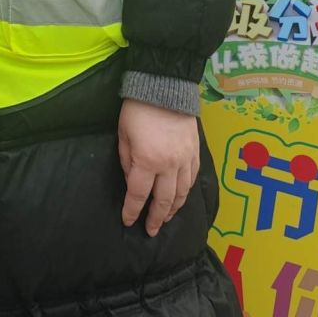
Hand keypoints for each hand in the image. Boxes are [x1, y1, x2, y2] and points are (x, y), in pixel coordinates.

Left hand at [118, 100, 199, 237]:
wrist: (164, 86)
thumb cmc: (137, 109)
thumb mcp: (123, 136)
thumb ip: (127, 162)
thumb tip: (133, 183)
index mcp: (147, 161)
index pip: (139, 195)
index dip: (133, 211)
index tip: (128, 221)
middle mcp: (169, 165)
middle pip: (164, 200)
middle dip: (156, 218)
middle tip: (150, 230)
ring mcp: (185, 159)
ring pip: (182, 193)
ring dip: (173, 209)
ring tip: (165, 218)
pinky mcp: (195, 152)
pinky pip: (192, 178)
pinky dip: (186, 191)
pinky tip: (181, 197)